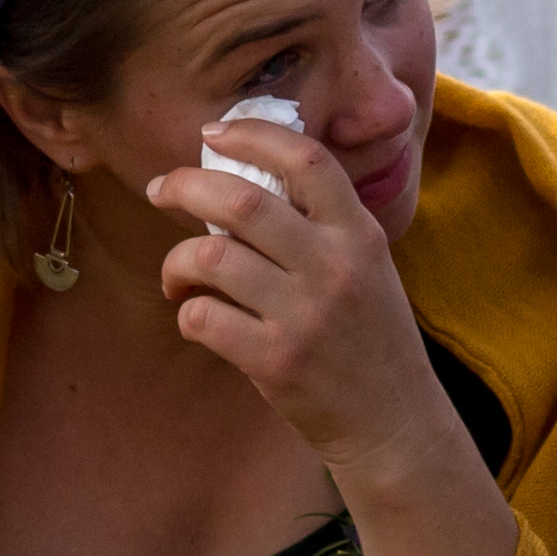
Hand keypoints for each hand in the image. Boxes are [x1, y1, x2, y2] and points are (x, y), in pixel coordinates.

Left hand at [141, 120, 449, 475]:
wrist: (394, 422)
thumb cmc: (369, 338)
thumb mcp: (367, 267)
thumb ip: (321, 225)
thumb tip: (242, 180)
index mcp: (360, 233)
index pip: (307, 159)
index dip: (252, 135)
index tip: (213, 134)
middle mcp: (335, 266)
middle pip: (241, 201)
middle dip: (185, 186)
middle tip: (161, 190)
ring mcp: (306, 315)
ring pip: (210, 258)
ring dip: (176, 261)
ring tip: (177, 275)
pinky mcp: (278, 361)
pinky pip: (204, 318)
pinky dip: (186, 312)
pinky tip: (196, 317)